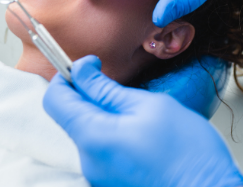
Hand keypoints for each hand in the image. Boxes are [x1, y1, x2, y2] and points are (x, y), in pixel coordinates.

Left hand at [43, 55, 242, 186]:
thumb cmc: (187, 153)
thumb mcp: (147, 106)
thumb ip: (106, 89)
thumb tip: (82, 70)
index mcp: (92, 137)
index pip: (55, 99)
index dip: (67, 76)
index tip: (89, 67)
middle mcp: (88, 161)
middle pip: (71, 116)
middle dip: (89, 95)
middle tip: (120, 88)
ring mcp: (98, 176)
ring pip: (88, 132)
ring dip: (104, 116)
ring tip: (139, 117)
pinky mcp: (110, 183)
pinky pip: (101, 150)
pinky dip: (113, 135)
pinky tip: (141, 136)